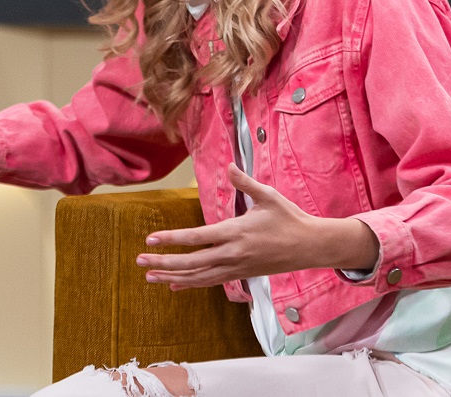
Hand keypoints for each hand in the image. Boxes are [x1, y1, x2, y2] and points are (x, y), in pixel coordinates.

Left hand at [135, 166, 378, 290]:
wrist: (311, 246)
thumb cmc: (289, 218)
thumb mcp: (268, 195)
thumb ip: (245, 182)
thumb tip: (229, 166)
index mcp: (236, 232)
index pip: (197, 238)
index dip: (172, 240)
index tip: (151, 240)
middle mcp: (233, 254)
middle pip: (192, 262)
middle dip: (164, 262)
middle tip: (140, 261)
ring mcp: (237, 268)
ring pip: (199, 276)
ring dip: (173, 276)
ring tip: (149, 277)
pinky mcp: (241, 275)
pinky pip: (211, 282)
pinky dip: (192, 283)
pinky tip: (175, 284)